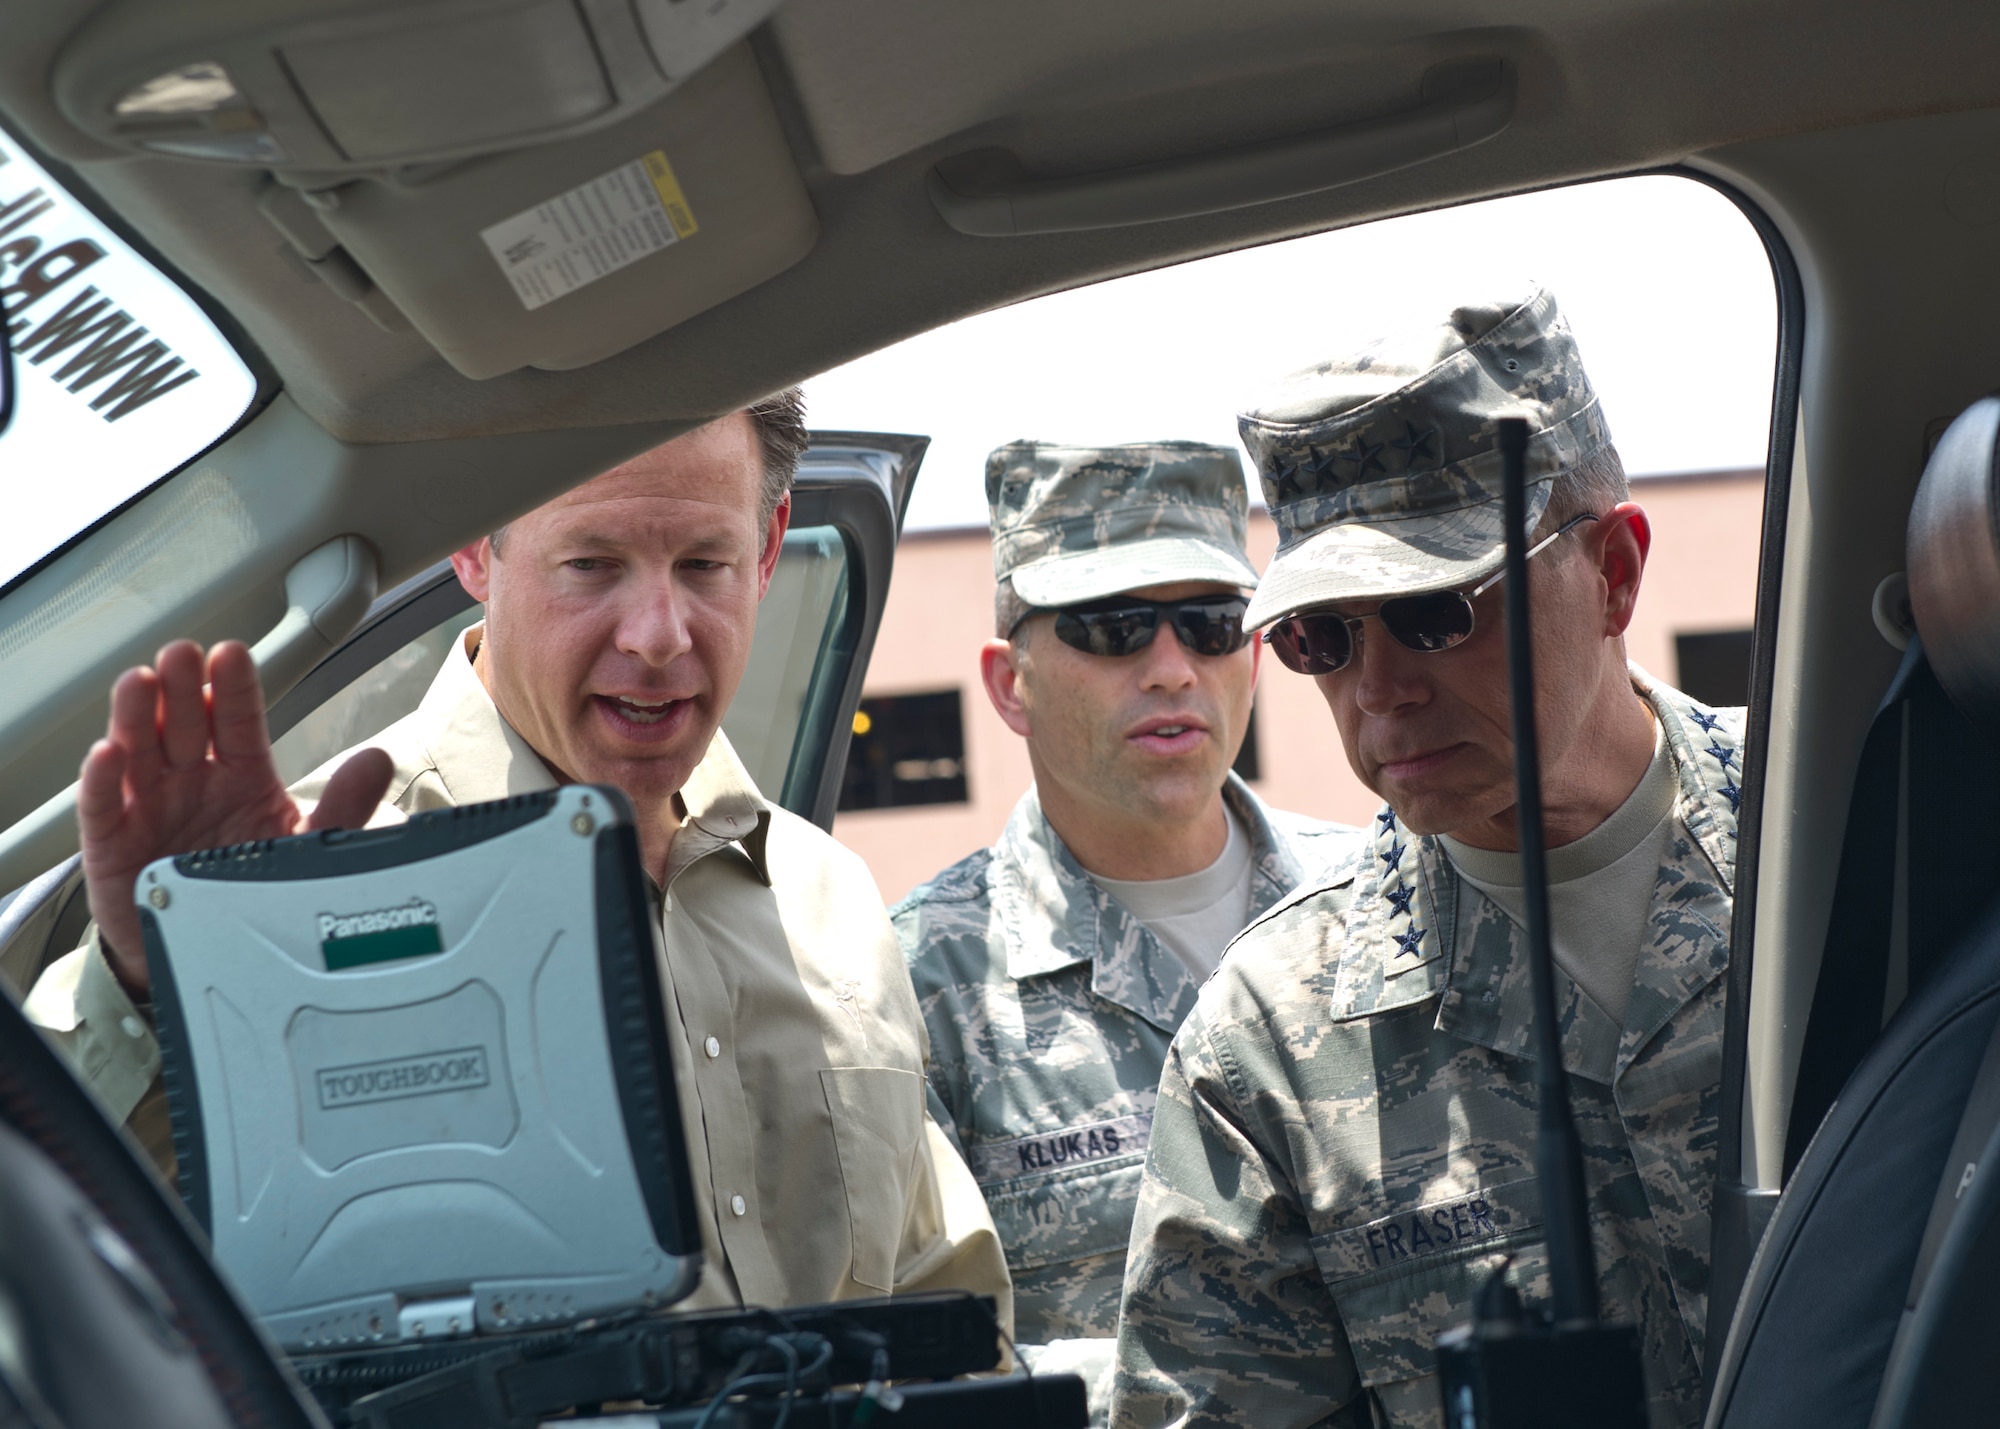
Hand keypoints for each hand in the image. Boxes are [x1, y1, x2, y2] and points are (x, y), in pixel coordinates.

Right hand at [76, 640, 394, 998]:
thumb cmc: (252, 886)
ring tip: (140, 684)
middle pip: (184, 725)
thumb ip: (343, 806)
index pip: (238, 721)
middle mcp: (193, 780)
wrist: (209, 947)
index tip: (231, 655)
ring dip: (136, 717)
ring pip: (139, 752)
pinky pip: (106, 807)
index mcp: (242, 774)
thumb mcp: (306, 847)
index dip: (232, 688)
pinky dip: (103, 781)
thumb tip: (377, 761)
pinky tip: (106, 754)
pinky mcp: (114, 841)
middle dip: (181, 688)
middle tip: (182, 656)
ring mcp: (152, 805)